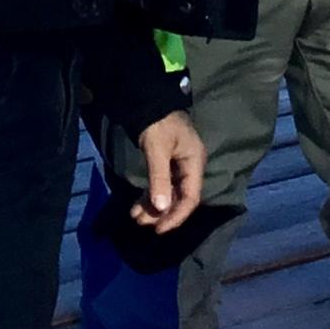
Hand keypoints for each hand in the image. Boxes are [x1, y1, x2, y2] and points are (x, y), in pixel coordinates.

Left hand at [133, 110, 205, 233]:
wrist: (148, 100)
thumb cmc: (157, 122)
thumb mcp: (157, 149)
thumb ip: (159, 179)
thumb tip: (161, 209)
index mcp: (194, 162)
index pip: (191, 198)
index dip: (176, 216)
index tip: (159, 228)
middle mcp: (189, 166)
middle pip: (179, 198)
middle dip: (161, 212)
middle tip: (140, 222)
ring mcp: (178, 165)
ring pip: (168, 194)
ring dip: (153, 206)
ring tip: (135, 216)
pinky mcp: (166, 163)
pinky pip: (161, 186)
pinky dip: (150, 196)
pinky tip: (137, 206)